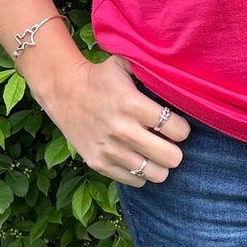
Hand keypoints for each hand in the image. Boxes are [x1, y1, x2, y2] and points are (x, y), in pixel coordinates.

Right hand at [27, 51, 191, 184]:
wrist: (63, 92)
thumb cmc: (102, 78)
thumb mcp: (125, 64)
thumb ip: (152, 69)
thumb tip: (182, 77)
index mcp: (131, 104)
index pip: (178, 130)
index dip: (182, 128)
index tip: (176, 124)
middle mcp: (122, 131)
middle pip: (172, 158)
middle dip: (175, 149)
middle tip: (168, 141)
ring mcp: (110, 151)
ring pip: (157, 175)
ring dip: (160, 163)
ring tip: (154, 150)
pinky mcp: (99, 165)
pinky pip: (137, 181)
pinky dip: (141, 172)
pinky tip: (137, 156)